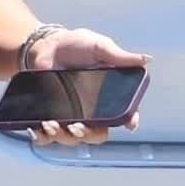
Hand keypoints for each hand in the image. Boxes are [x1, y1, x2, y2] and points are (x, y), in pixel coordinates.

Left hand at [26, 26, 149, 147]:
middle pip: (96, 135)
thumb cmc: (76, 45)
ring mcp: (70, 117)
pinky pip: (46, 137)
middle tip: (77, 126)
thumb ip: (119, 57)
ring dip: (62, 136)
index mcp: (108, 98)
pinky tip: (37, 130)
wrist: (45, 45)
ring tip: (51, 124)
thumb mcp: (99, 47)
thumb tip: (147, 60)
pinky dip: (42, 137)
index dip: (129, 121)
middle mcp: (91, 112)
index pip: (124, 115)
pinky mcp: (49, 117)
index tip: (129, 124)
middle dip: (88, 135)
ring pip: (71, 139)